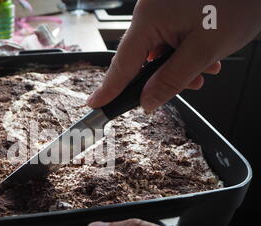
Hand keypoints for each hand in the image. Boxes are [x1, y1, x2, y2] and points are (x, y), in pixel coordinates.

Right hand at [87, 0, 260, 111]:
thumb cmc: (239, 1)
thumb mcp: (205, 50)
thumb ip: (171, 79)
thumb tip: (147, 101)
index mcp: (150, 18)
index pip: (122, 63)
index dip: (109, 88)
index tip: (96, 104)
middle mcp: (150, 11)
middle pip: (142, 59)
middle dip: (162, 77)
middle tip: (184, 87)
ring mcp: (162, 8)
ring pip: (159, 51)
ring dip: (179, 66)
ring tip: (207, 68)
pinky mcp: (173, 8)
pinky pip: (170, 38)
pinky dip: (185, 52)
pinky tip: (206, 56)